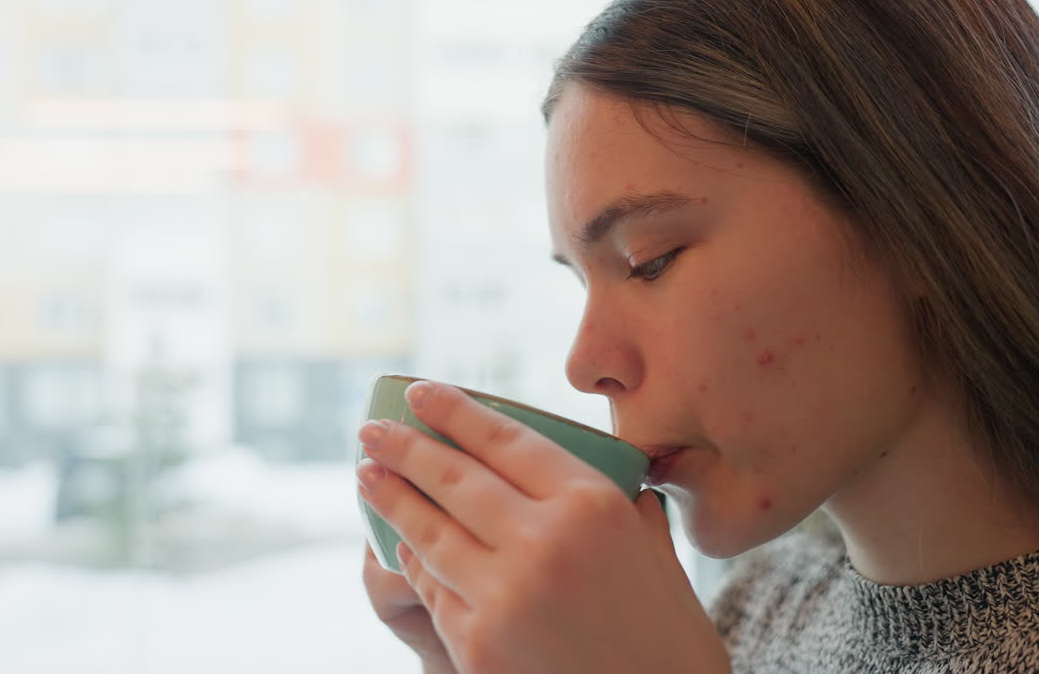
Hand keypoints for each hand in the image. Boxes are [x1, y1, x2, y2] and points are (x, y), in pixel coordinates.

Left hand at [355, 381, 730, 673]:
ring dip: (391, 499)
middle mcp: (543, 541)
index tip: (420, 393)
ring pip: (430, 532)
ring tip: (367, 475)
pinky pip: (435, 589)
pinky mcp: (479, 645)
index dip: (455, 412)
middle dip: (404, 447)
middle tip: (371, 429)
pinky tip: (402, 544)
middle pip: (454, 478)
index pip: (505, 440)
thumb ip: (633, 514)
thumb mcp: (663, 560)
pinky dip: (415, 561)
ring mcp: (504, 595)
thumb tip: (624, 480)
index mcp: (592, 506)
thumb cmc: (671, 644)